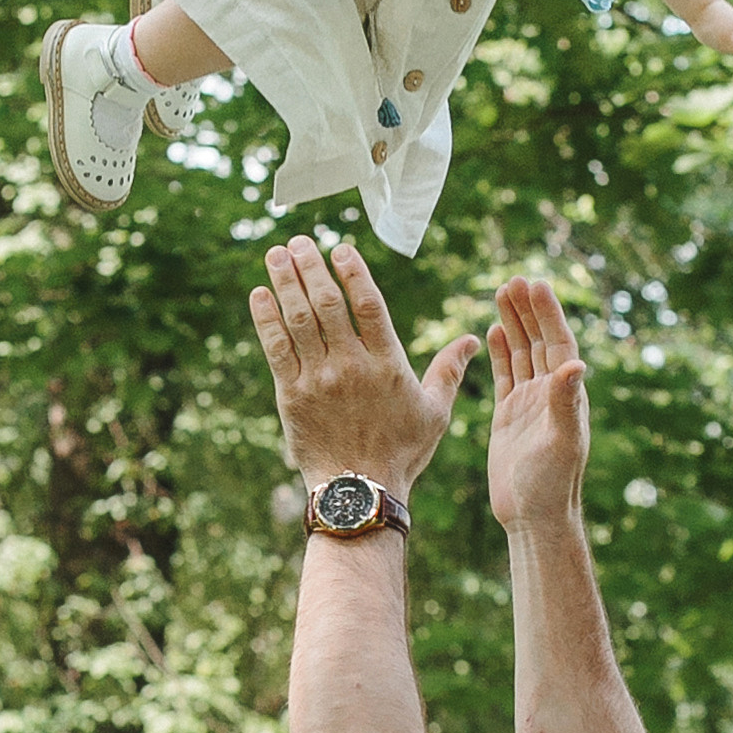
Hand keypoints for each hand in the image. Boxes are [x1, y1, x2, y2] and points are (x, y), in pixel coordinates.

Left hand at [250, 236, 478, 496]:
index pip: (369, 306)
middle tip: (299, 241)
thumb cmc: (402, 452)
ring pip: (299, 320)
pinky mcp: (292, 396)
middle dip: (311, 267)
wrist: (360, 491)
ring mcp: (319, 380)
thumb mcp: (435, 412)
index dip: (354, 273)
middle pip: (327, 305)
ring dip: (286, 283)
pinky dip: (266, 319)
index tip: (340, 248)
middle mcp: (351, 367)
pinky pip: (276, 350)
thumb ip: (448, 371)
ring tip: (277, 254)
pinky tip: (260, 294)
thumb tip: (472, 340)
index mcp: (388, 365)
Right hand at [487, 277, 590, 531]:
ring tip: (503, 292)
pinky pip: (507, 376)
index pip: (559, 344)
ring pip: (523, 354)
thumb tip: (576, 364)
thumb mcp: (561, 441)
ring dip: (515, 324)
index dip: (549, 314)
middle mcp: (550, 394)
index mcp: (566, 395)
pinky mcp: (509, 417)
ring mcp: (530, 404)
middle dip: (529, 310)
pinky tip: (495, 332)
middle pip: (541, 341)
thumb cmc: (551, 483)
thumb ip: (566, 403)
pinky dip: (503, 353)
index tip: (536, 285)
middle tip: (515, 279)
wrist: (533, 516)